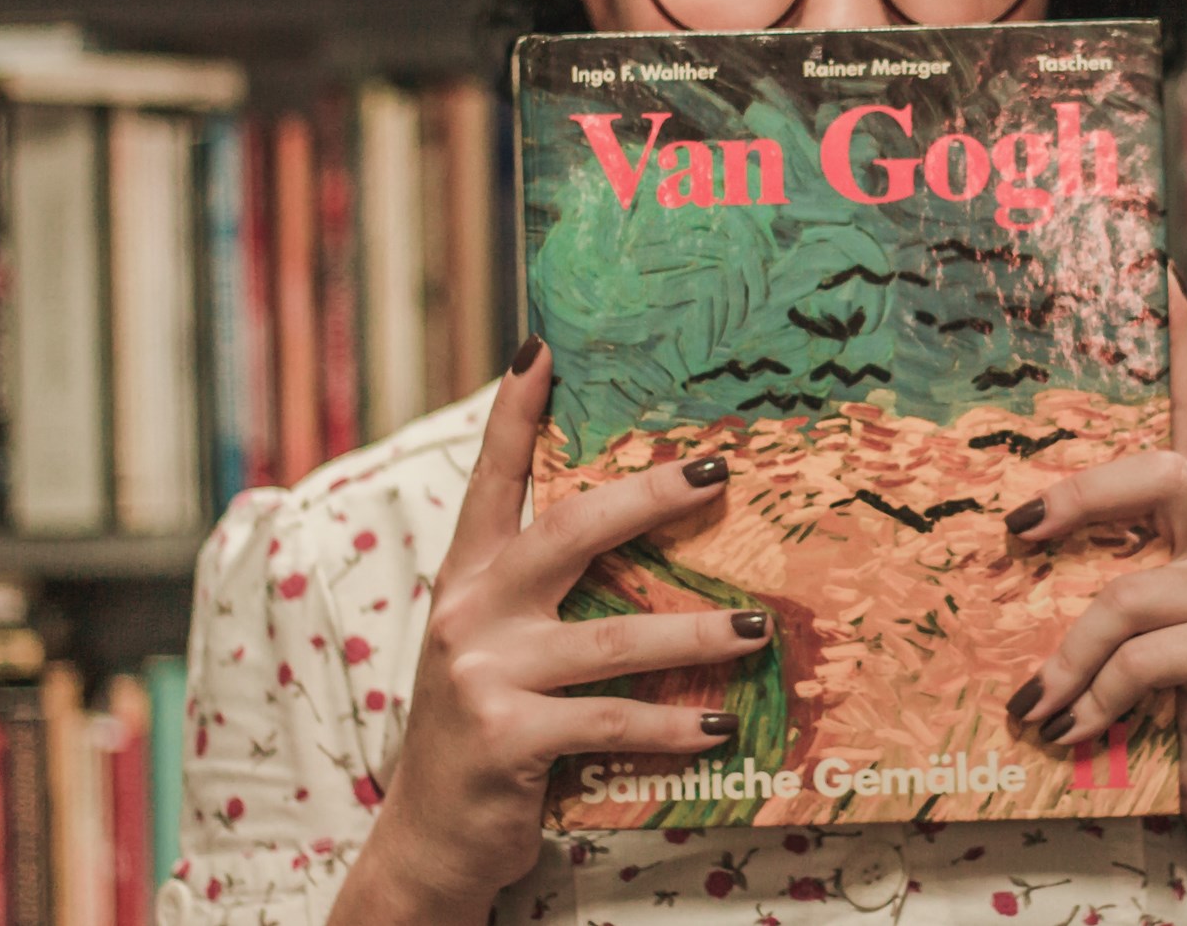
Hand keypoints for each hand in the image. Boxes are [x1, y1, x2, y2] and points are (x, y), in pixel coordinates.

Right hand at [333, 337, 771, 923]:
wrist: (430, 838)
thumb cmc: (488, 726)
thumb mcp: (499, 646)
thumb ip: (546, 592)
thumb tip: (642, 529)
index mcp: (468, 576)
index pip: (492, 478)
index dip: (515, 413)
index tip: (541, 348)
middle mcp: (469, 610)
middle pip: (569, 530)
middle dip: (648, 495)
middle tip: (716, 471)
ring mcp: (484, 672)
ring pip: (614, 638)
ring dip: (696, 634)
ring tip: (756, 629)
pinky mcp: (508, 735)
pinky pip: (612, 722)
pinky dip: (673, 728)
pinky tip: (720, 727)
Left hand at [1001, 267, 1186, 827]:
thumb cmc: (1163, 691)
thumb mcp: (1120, 614)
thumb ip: (1089, 565)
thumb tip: (995, 535)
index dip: (1177, 339)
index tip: (1157, 265)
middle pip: (1162, 474)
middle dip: (1078, 498)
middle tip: (1014, 531)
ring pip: (1127, 593)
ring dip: (1066, 656)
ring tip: (1033, 703)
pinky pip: (1139, 661)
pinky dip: (1092, 699)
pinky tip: (1074, 731)